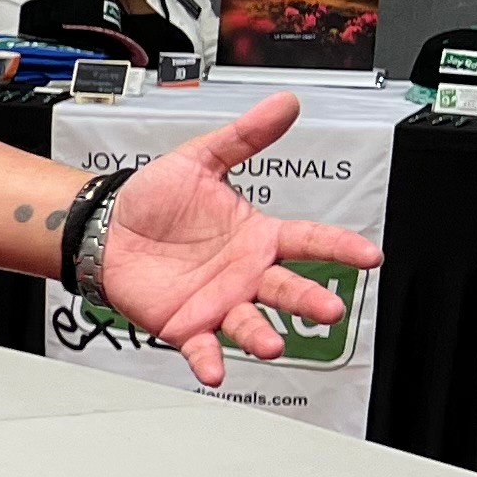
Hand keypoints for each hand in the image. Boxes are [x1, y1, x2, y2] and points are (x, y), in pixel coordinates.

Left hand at [94, 90, 379, 385]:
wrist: (106, 227)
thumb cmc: (154, 199)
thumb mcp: (200, 159)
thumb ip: (243, 137)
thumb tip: (284, 105)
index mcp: (258, 236)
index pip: (309, 240)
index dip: (340, 247)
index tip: (370, 256)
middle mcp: (246, 273)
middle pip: (288, 288)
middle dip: (310, 301)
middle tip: (329, 310)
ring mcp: (219, 302)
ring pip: (251, 323)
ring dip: (263, 336)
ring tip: (272, 345)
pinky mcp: (186, 324)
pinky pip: (202, 347)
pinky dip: (209, 361)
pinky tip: (214, 372)